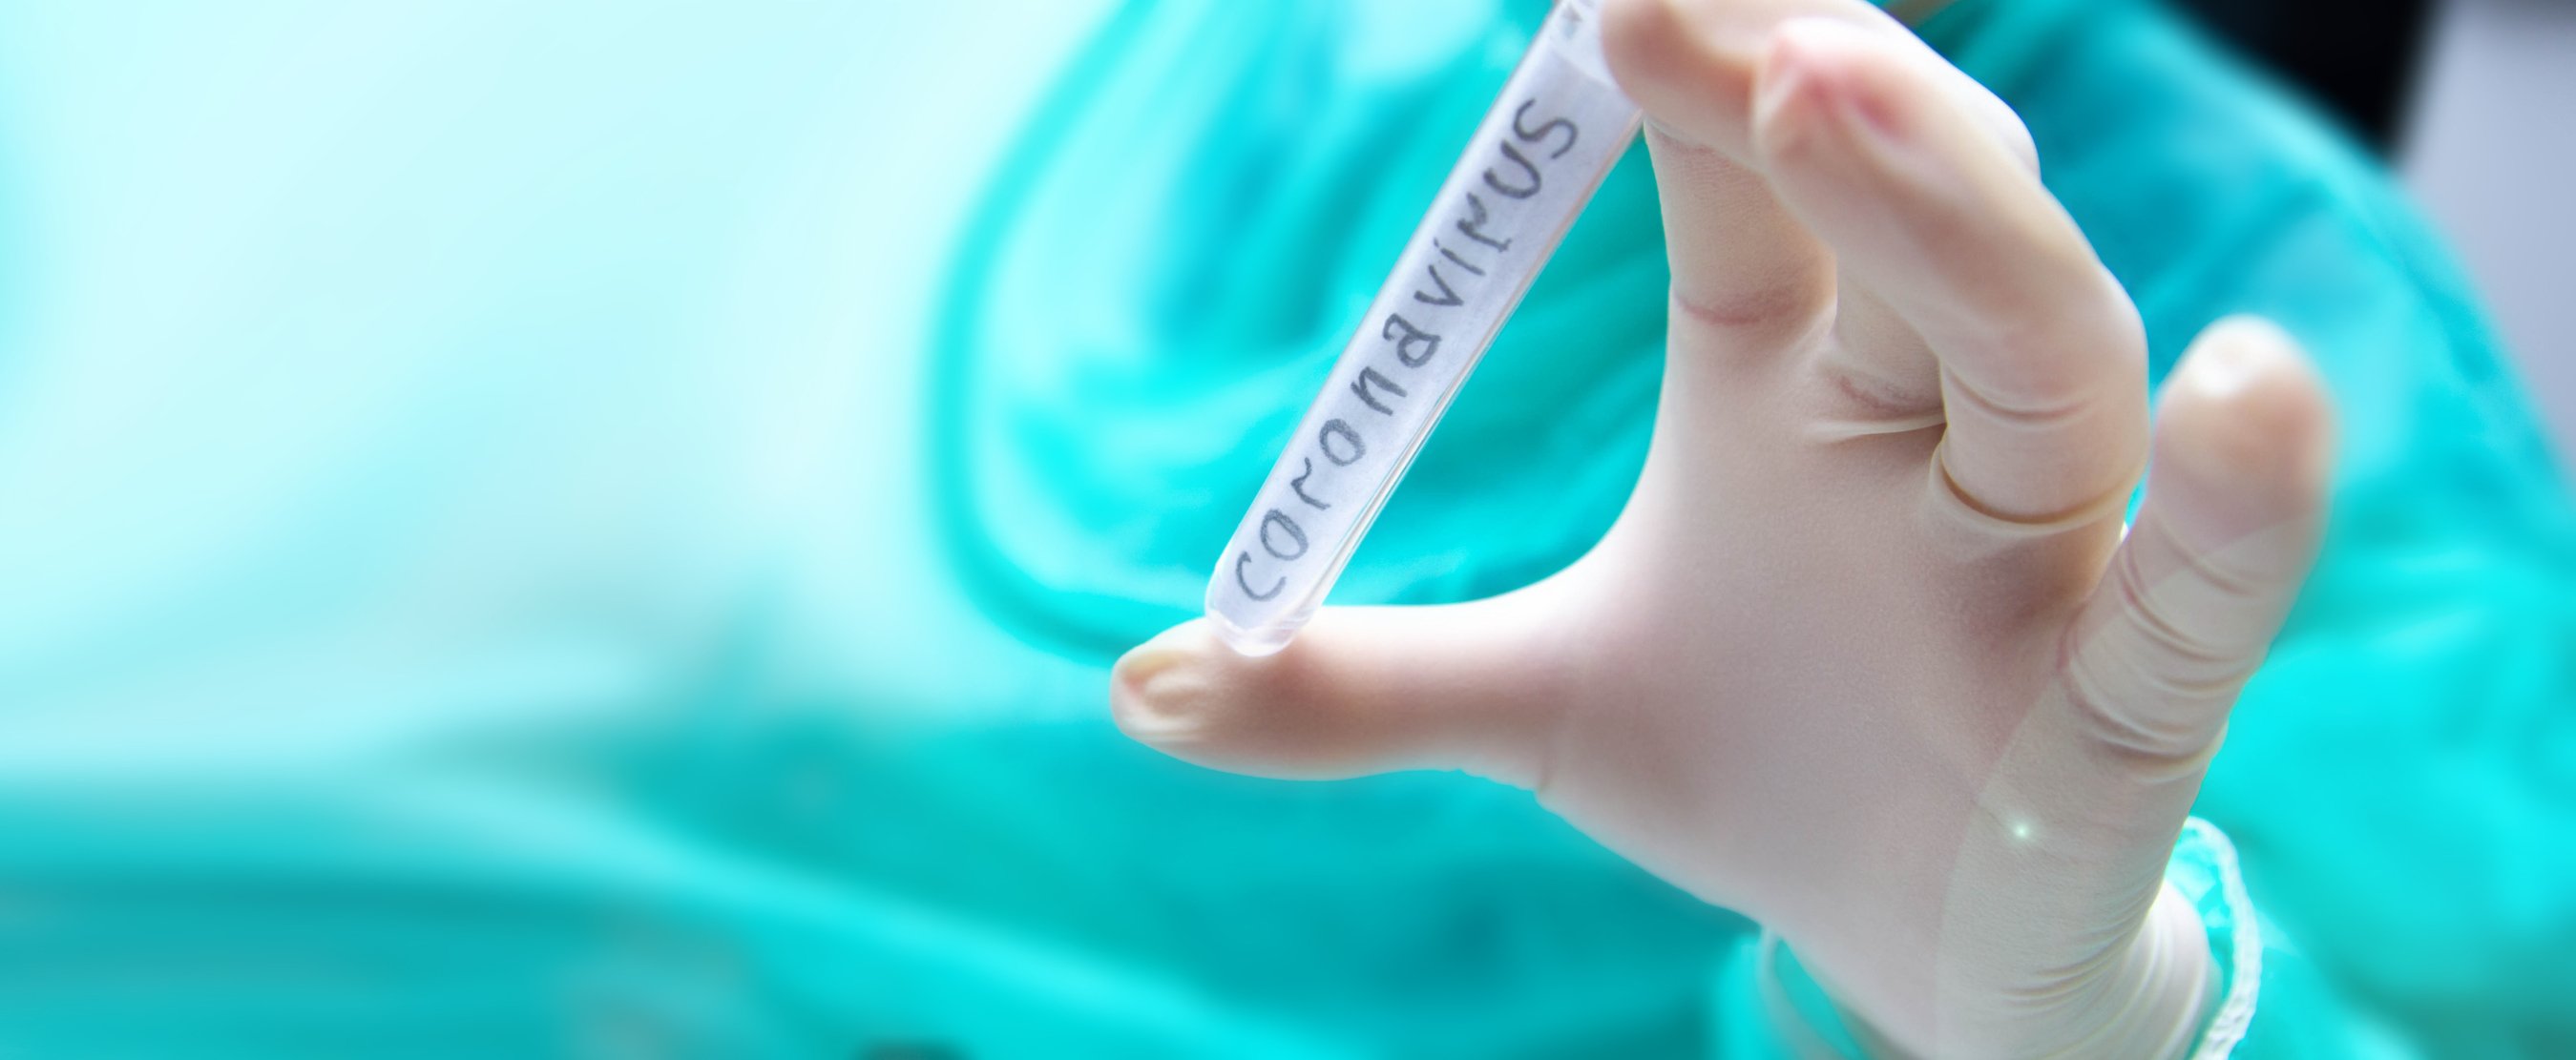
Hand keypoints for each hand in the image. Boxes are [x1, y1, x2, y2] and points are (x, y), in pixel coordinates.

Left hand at [1112, 2, 2332, 1055]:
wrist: (1916, 950)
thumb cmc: (1759, 771)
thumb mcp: (1542, 710)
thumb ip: (1357, 686)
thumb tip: (1141, 682)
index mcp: (1792, 389)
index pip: (1756, 190)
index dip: (1686, 76)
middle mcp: (1930, 432)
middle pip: (1906, 227)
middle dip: (1815, 105)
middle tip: (1681, 1)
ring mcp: (2041, 557)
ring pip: (2042, 355)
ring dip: (1956, 222)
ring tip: (1836, 88)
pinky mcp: (2127, 705)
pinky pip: (2198, 598)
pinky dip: (2240, 504)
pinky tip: (2250, 390)